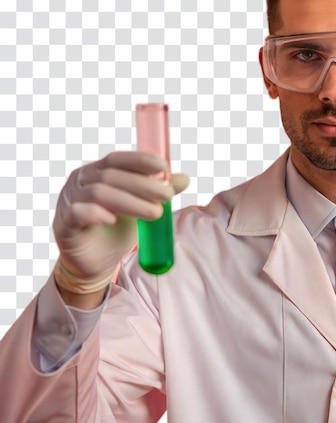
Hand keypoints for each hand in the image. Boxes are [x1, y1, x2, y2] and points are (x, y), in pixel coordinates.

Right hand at [52, 151, 189, 300]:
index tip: (164, 167)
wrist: (95, 262)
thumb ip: (157, 192)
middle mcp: (81, 182)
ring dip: (130, 202)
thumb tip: (184, 179)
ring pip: (98, 193)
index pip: (118, 159)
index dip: (140, 160)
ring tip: (155, 213)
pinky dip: (96, 213)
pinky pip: (77, 213)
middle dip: (143, 184)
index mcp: (98, 172)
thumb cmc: (117, 229)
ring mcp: (69, 201)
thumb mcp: (141, 208)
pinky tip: (113, 219)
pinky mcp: (64, 224)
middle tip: (168, 195)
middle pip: (111, 175)